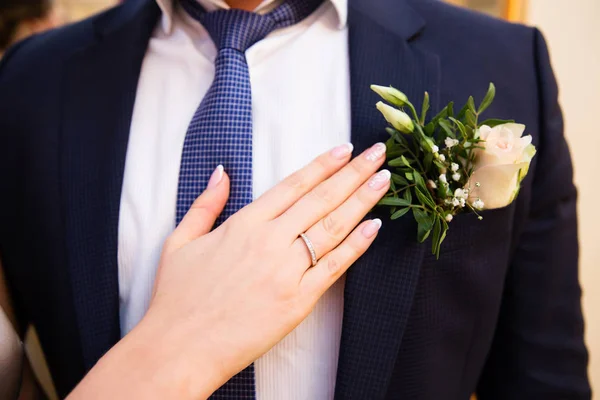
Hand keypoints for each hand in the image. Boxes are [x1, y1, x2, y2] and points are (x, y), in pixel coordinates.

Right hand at [68, 142, 389, 399]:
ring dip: (362, 201)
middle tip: (378, 154)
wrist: (180, 348)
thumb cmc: (176, 297)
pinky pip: (333, 267)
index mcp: (243, 224)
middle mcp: (270, 241)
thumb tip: (221, 172)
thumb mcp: (180, 241)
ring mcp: (287, 271)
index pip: (293, 185)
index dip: (322, 165)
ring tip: (384, 180)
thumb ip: (205, 204)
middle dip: (354, 173)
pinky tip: (375, 227)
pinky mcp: (298, 301)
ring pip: (333, 227)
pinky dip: (356, 246)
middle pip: (321, 199)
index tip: (345, 149)